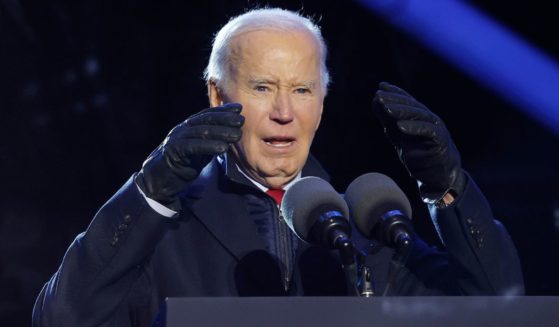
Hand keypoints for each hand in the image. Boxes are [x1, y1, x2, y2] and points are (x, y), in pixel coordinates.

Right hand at [135, 103, 243, 210]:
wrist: (158, 181)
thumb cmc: (182, 165)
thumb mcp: (201, 152)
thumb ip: (212, 142)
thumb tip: (232, 134)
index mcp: (188, 127)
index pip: (207, 115)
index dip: (223, 110)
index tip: (239, 108)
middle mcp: (182, 130)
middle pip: (205, 120)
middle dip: (224, 119)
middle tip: (241, 120)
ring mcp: (176, 139)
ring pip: (200, 132)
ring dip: (220, 132)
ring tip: (237, 135)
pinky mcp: (172, 151)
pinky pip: (192, 147)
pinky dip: (208, 146)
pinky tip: (222, 148)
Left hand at [373, 82, 464, 202]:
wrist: (436, 174)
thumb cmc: (417, 154)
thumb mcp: (397, 135)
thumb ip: (388, 119)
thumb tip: (375, 101)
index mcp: (418, 116)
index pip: (406, 100)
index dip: (394, 92)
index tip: (381, 86)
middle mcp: (428, 118)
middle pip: (411, 105)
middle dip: (394, 99)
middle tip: (379, 96)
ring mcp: (435, 127)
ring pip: (418, 115)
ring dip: (401, 111)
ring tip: (386, 108)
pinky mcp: (440, 139)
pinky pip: (427, 131)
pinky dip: (413, 127)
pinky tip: (399, 126)